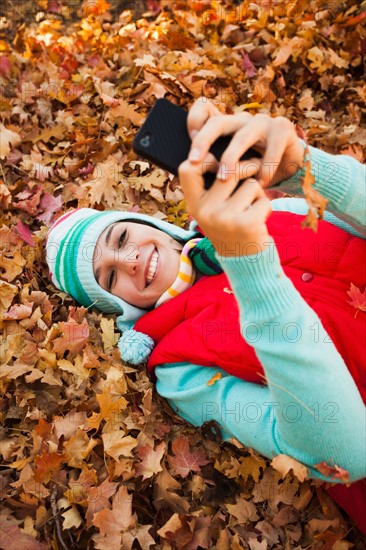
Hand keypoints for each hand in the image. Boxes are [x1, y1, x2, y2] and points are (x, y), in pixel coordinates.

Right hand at [178, 156, 271, 256]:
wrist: (245, 264)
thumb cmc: (231, 229)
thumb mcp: (213, 211)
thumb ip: (212, 187)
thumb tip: (223, 152)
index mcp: (194, 205)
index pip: (187, 168)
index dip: (204, 159)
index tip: (217, 162)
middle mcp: (205, 211)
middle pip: (229, 170)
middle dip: (246, 169)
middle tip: (252, 172)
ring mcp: (224, 218)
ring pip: (250, 183)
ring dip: (257, 193)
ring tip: (251, 207)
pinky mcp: (245, 224)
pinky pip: (263, 199)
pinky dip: (266, 207)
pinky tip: (259, 220)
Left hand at [186, 97, 304, 186]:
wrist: (290, 168)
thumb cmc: (255, 170)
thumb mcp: (233, 167)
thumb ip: (216, 165)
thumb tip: (191, 173)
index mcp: (227, 125)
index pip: (205, 109)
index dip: (194, 121)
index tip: (190, 146)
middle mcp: (242, 119)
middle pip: (218, 122)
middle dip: (203, 141)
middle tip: (193, 162)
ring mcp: (263, 122)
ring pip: (241, 137)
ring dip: (231, 159)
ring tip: (224, 179)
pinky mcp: (283, 129)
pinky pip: (270, 150)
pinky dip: (264, 169)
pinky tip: (259, 184)